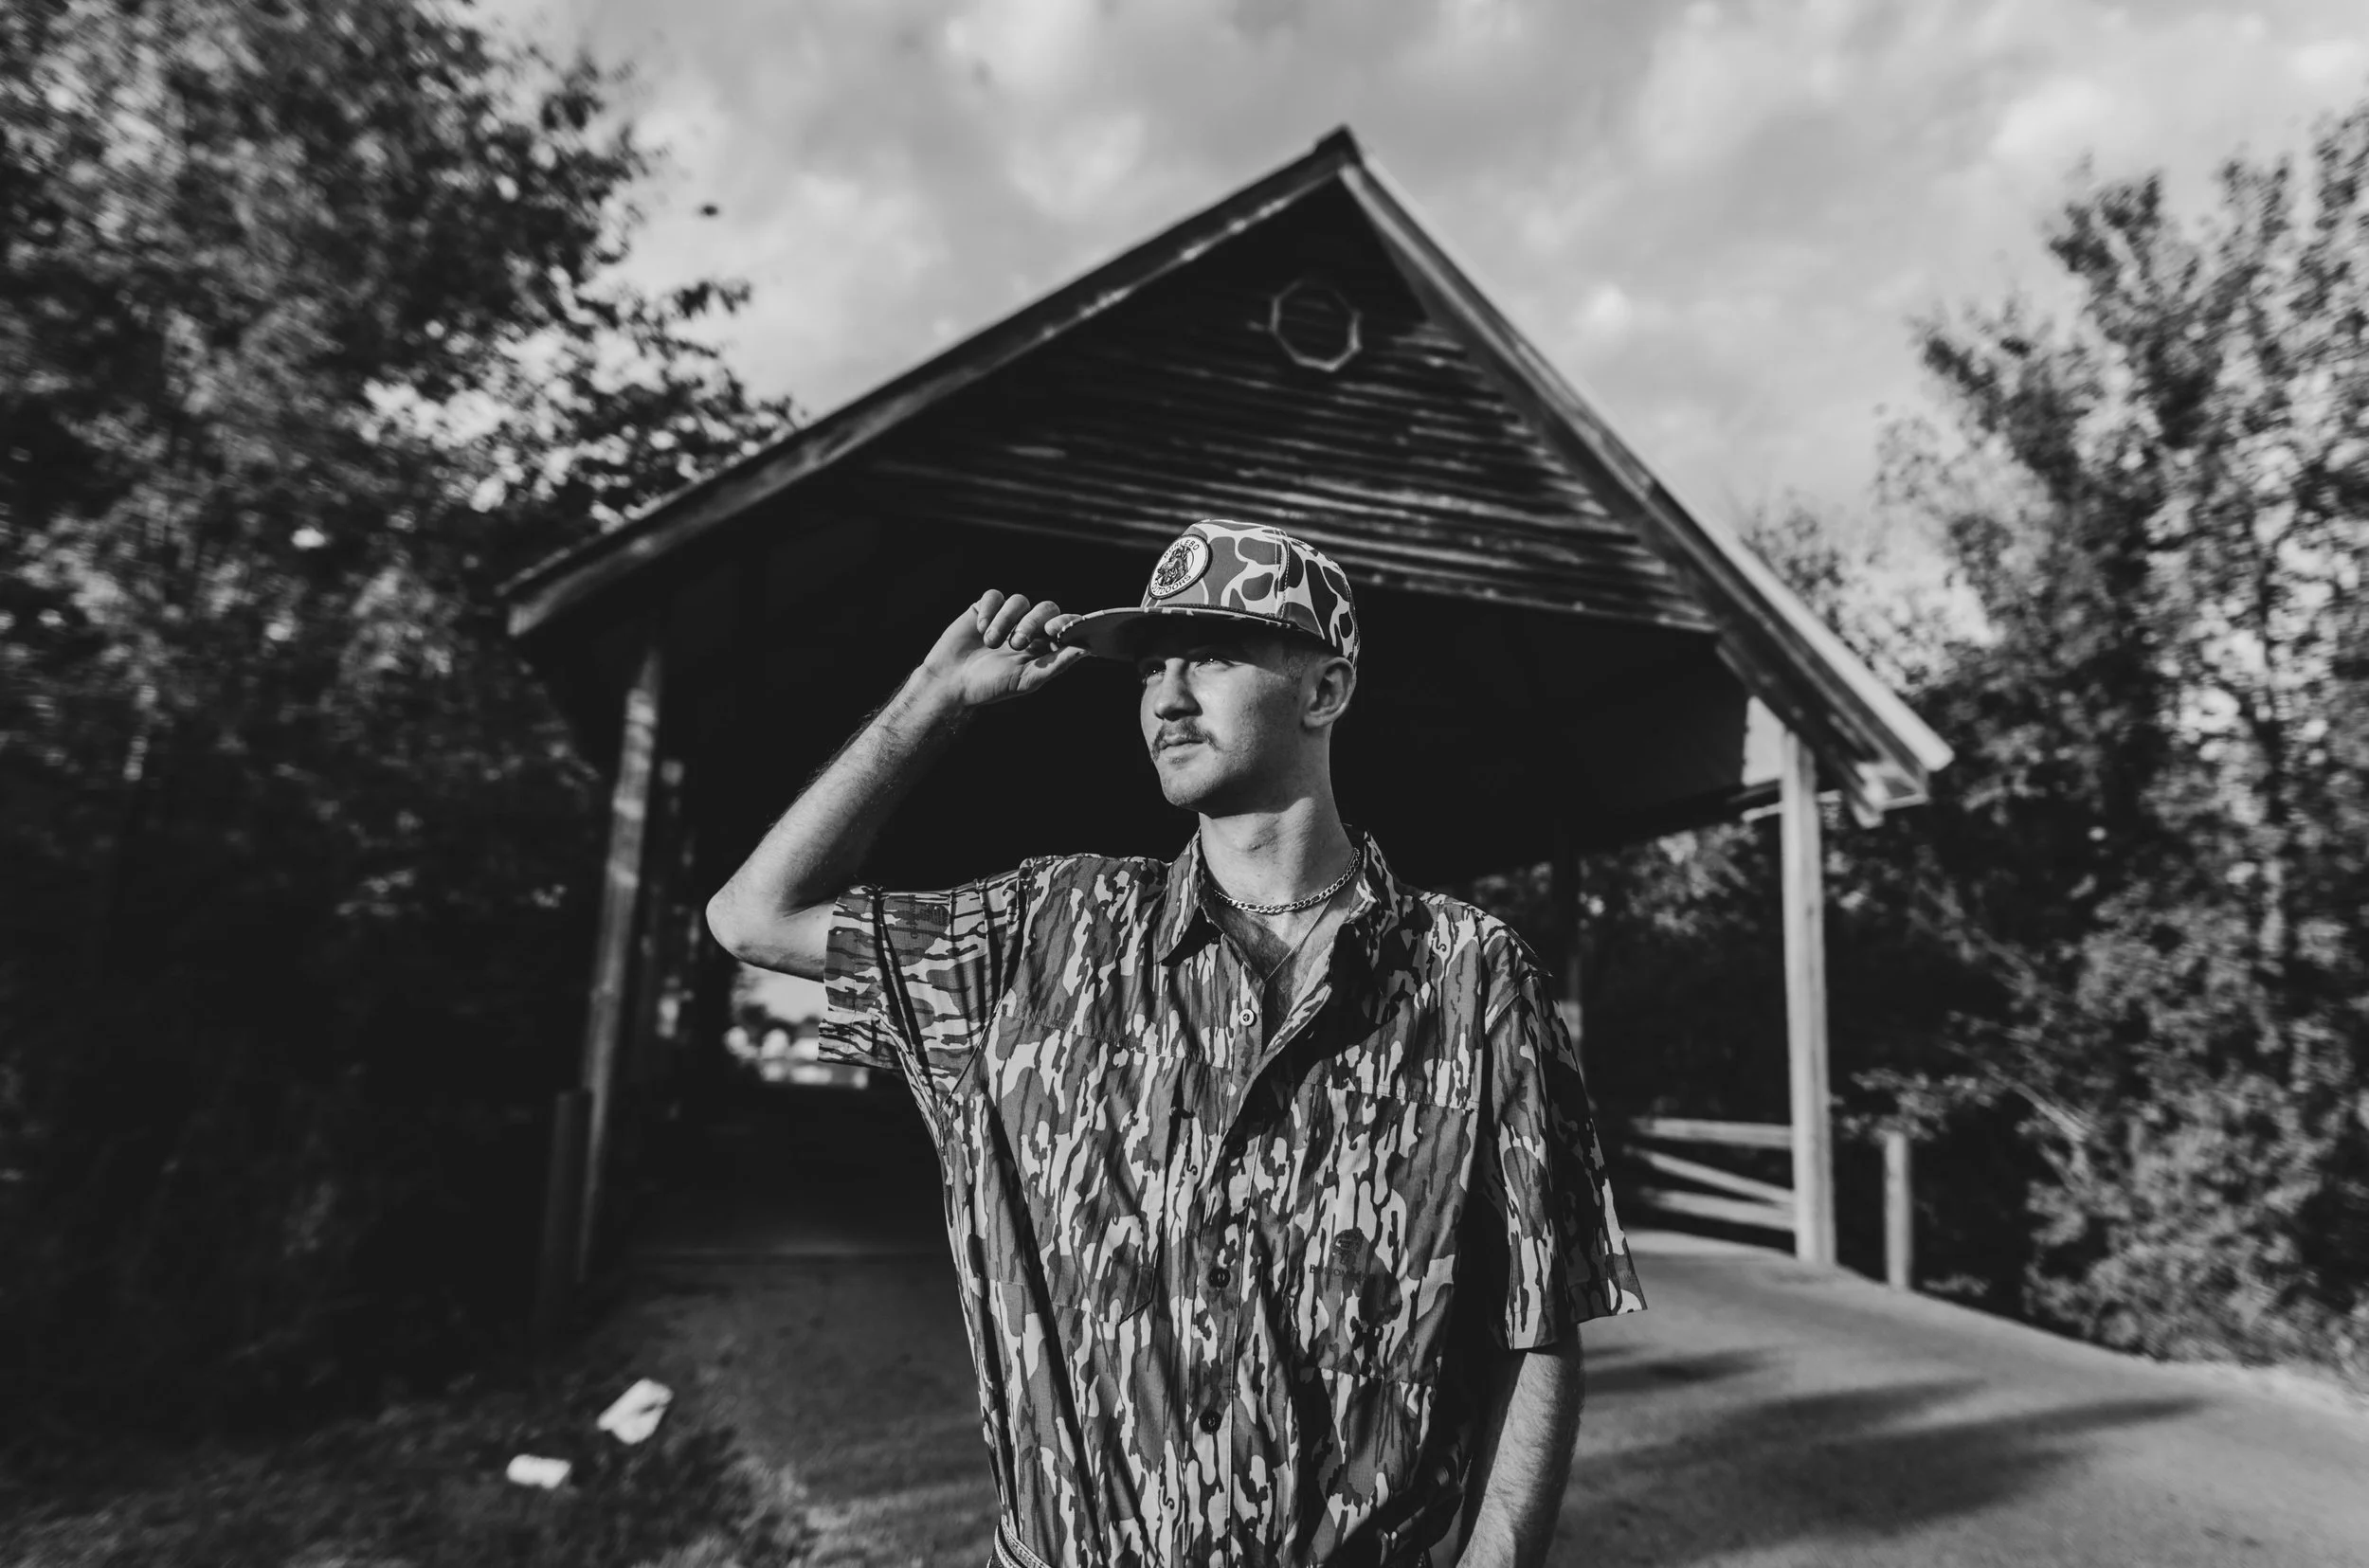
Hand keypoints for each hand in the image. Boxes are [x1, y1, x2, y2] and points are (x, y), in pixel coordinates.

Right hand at [917, 590, 1087, 708]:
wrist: (952, 683)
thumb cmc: (991, 686)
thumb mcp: (1026, 680)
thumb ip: (1056, 664)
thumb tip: (1084, 650)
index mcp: (1044, 645)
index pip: (1065, 624)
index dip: (1065, 622)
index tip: (1054, 630)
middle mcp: (1028, 627)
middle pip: (1045, 608)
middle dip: (1032, 623)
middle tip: (1016, 643)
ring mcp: (1006, 616)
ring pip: (1018, 601)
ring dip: (1005, 621)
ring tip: (990, 643)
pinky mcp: (984, 608)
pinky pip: (994, 596)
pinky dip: (989, 611)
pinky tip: (979, 629)